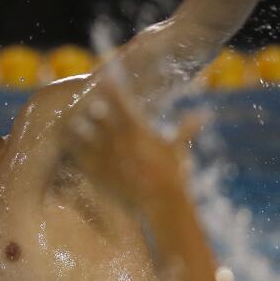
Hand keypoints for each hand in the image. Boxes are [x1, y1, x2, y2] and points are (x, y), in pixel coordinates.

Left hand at [63, 77, 201, 209]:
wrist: (161, 203)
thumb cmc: (173, 175)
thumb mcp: (178, 149)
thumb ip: (187, 129)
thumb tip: (205, 114)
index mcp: (137, 128)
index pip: (120, 100)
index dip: (111, 86)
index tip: (104, 77)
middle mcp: (117, 138)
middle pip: (96, 112)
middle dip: (92, 107)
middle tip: (90, 106)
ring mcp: (104, 156)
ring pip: (81, 132)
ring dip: (79, 127)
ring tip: (75, 125)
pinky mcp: (96, 173)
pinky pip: (78, 156)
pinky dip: (75, 150)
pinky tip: (74, 148)